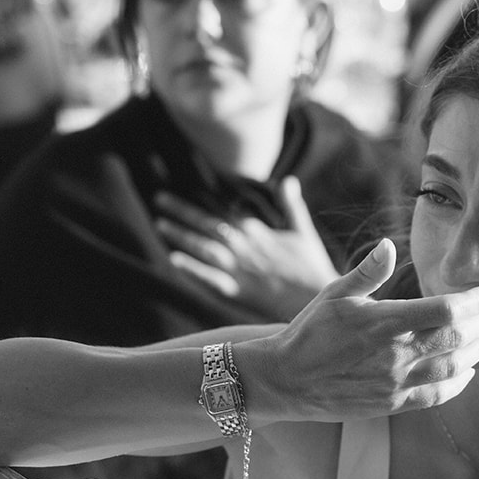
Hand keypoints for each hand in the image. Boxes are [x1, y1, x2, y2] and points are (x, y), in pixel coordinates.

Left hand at [154, 178, 339, 318]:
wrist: (319, 299)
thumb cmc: (312, 266)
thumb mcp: (304, 231)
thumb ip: (292, 205)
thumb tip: (289, 179)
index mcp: (258, 231)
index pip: (223, 211)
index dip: (201, 200)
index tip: (182, 189)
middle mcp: (246, 247)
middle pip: (208, 225)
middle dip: (183, 211)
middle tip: (159, 199)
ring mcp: (241, 269)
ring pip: (205, 247)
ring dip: (182, 235)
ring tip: (160, 224)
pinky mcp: (239, 291)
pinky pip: (211, 279)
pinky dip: (193, 269)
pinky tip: (173, 259)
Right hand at [245, 237, 478, 419]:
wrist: (286, 379)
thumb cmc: (310, 331)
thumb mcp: (335, 293)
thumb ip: (368, 271)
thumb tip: (390, 245)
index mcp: (384, 322)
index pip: (445, 310)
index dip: (473, 302)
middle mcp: (395, 354)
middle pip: (457, 338)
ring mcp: (396, 382)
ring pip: (454, 368)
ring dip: (477, 351)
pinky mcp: (393, 403)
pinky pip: (438, 395)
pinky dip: (460, 382)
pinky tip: (467, 370)